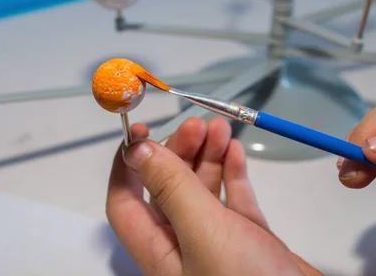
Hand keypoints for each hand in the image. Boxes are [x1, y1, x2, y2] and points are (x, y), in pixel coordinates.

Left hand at [107, 117, 320, 275]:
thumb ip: (171, 189)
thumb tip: (136, 150)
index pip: (124, 203)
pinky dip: (233, 174)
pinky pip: (235, 201)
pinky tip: (236, 152)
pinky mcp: (251, 242)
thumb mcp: (203, 232)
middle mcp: (184, 246)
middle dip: (178, 152)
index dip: (126, 166)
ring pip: (202, 191)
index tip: (139, 131)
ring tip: (220, 128)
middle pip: (168, 189)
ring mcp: (218, 243)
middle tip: (198, 124)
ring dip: (208, 157)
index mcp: (159, 251)